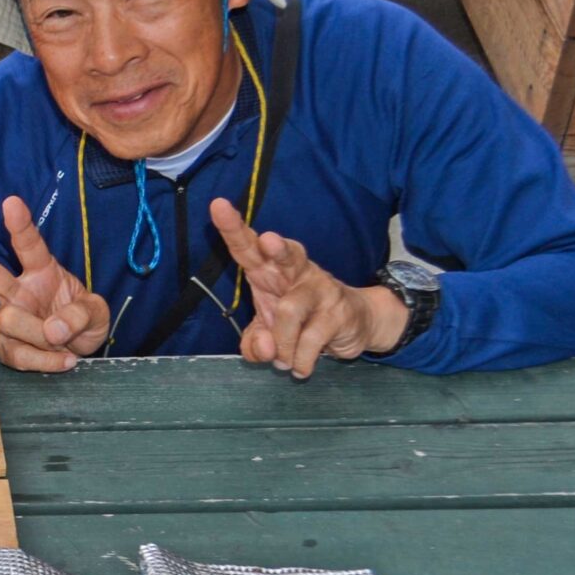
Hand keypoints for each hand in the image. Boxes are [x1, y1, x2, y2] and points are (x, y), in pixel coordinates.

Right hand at [0, 195, 110, 371]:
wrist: (77, 351)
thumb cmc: (82, 322)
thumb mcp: (97, 313)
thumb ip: (82, 314)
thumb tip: (53, 329)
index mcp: (42, 271)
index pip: (30, 246)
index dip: (20, 225)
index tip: (11, 202)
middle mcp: (18, 291)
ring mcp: (8, 318)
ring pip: (10, 321)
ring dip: (42, 336)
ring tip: (65, 343)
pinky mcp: (6, 346)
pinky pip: (19, 354)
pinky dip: (46, 360)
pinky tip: (65, 359)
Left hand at [208, 199, 405, 378]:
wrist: (357, 324)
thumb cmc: (302, 320)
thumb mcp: (269, 334)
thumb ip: (255, 343)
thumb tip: (265, 350)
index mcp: (270, 271)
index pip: (249, 247)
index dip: (233, 228)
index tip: (218, 206)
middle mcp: (296, 272)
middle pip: (285, 254)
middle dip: (276, 248)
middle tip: (270, 243)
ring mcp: (320, 290)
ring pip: (290, 310)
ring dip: (281, 343)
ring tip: (284, 361)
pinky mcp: (339, 312)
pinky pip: (310, 340)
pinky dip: (300, 360)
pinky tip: (301, 367)